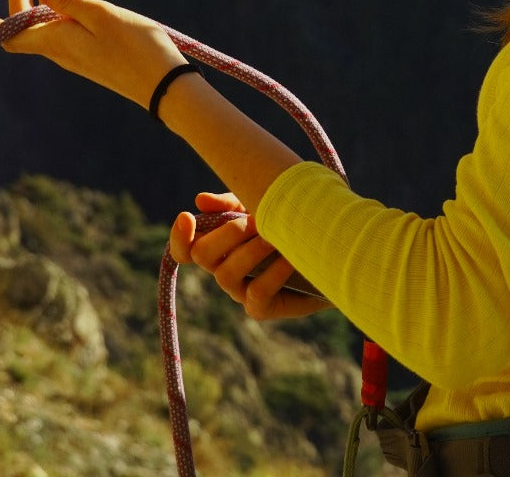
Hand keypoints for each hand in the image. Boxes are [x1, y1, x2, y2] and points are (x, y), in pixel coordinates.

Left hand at [0, 0, 185, 111]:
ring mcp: (78, 52)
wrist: (166, 86)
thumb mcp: (100, 15)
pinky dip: (67, 3)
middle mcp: (61, 49)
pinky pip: (69, 25)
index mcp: (56, 42)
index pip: (9, 34)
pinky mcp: (94, 52)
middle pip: (28, 21)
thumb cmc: (136, 48)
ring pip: (49, 20)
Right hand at [171, 190, 330, 321]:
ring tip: (274, 234)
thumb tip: (200, 200)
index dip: (179, 237)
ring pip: (227, 274)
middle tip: (253, 220)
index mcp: (219, 246)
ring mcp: (240, 291)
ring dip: (251, 250)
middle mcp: (224, 270)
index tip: (188, 215)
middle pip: (203, 256)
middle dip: (227, 234)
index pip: (185, 249)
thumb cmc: (290, 222)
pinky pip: (257, 292)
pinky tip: (289, 256)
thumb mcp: (262, 204)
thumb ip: (232, 203)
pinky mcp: (261, 308)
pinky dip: (273, 272)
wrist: (329, 250)